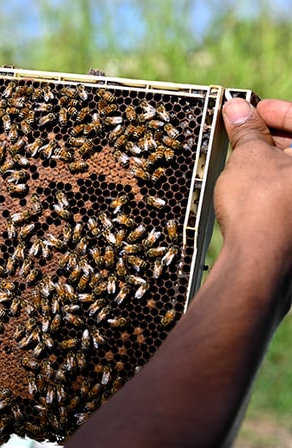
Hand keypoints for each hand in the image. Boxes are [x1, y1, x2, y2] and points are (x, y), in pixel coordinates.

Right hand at [214, 98, 291, 264]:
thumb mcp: (248, 157)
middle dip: (272, 137)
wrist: (259, 261)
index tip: (253, 110)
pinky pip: (289, 194)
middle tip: (243, 132)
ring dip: (270, 161)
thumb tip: (237, 109)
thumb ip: (247, 130)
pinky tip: (249, 184)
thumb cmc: (262, 207)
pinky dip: (273, 184)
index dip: (276, 112)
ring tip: (240, 158)